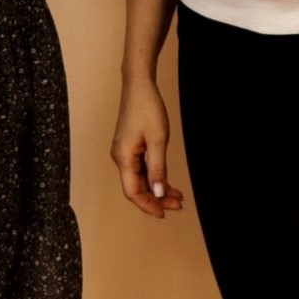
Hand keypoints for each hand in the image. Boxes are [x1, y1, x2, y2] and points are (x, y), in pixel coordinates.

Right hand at [112, 76, 184, 218]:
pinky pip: (140, 168)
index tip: (164, 213)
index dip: (148, 205)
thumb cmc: (147, 108)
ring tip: (177, 196)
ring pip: (140, 179)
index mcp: (123, 157)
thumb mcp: (157, 140)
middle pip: (136, 187)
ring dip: (157, 189)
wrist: (139, 85)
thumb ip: (157, 168)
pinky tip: (166, 181)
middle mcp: (120, 157)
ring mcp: (124, 152)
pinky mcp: (130, 146)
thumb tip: (157, 193)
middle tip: (178, 205)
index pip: (133, 191)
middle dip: (156, 199)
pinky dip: (154, 177)